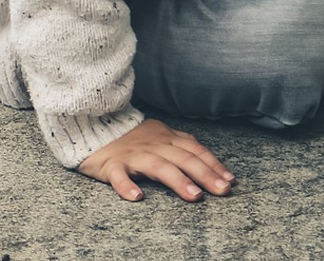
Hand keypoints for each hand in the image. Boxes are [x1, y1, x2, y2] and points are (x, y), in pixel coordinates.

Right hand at [77, 119, 234, 201]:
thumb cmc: (130, 137)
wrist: (93, 126)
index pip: (195, 150)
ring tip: (194, 196)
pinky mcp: (111, 165)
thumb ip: (182, 145)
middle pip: (183, 159)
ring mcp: (133, 155)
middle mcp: (153, 145)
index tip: (230, 181)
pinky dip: (126, 186)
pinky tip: (136, 197)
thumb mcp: (160, 135)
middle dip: (205, 175)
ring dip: (178, 180)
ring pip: (158, 167)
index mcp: (166, 138)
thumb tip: (210, 162)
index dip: (214, 165)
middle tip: (222, 191)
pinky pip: (119, 175)